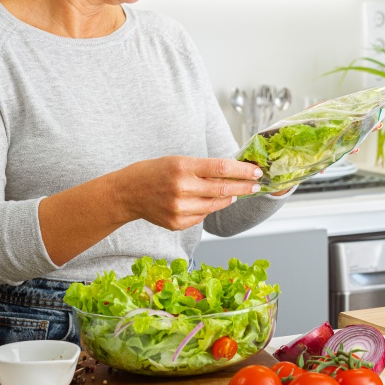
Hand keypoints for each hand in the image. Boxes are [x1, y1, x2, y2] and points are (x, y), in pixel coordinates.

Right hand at [114, 156, 262, 230]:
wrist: (128, 193)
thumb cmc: (155, 172)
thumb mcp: (178, 161)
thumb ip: (204, 169)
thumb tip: (233, 175)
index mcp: (182, 166)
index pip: (221, 168)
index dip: (242, 171)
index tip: (256, 172)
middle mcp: (181, 188)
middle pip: (223, 188)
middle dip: (244, 187)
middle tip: (257, 186)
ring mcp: (179, 208)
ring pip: (215, 205)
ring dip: (228, 198)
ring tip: (235, 193)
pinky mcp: (177, 223)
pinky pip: (202, 216)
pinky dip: (209, 208)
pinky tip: (208, 202)